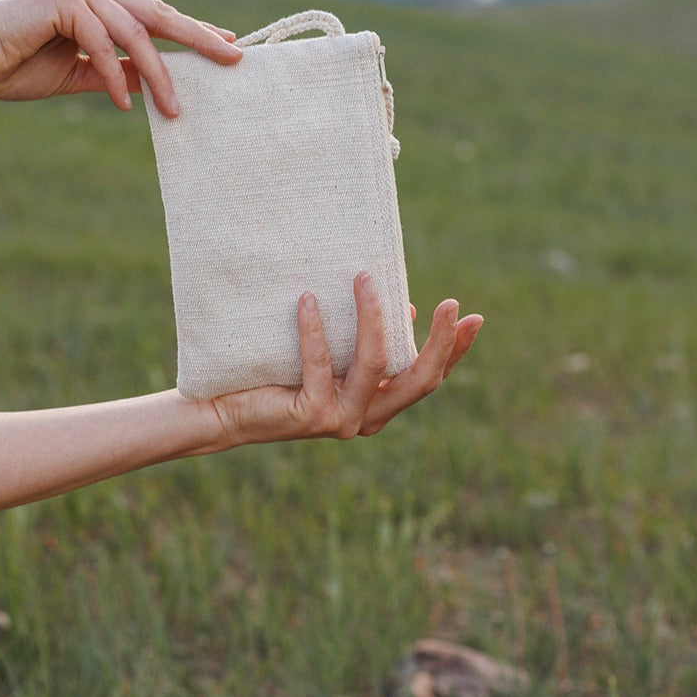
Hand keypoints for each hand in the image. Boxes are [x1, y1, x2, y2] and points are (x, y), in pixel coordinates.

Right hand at [0, 0, 241, 113]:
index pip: (152, 12)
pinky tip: (123, 105)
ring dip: (158, 75)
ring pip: (136, 33)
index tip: (226, 45)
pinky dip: (116, 76)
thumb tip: (154, 83)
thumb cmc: (13, 67)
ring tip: (174, 109)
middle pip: (157, 13)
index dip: (191, 30)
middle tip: (234, 58)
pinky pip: (105, 43)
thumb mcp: (77, 72)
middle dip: (198, 39)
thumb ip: (116, 71)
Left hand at [209, 274, 482, 446]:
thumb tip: (404, 310)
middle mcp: (366, 417)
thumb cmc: (276, 374)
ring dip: (373, 317)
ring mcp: (342, 420)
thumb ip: (365, 342)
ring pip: (374, 363)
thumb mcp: (330, 354)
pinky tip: (306, 300)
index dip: (453, 351)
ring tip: (364, 276)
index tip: (473, 318)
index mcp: (377, 403)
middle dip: (440, 341)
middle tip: (452, 303)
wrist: (224, 411)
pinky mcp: (313, 416)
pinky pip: (320, 363)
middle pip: (419, 379)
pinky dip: (315, 329)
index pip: (427, 377)